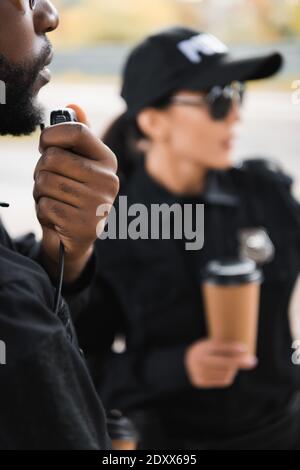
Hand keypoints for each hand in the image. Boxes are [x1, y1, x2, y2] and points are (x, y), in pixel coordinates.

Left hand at [33, 122, 118, 281]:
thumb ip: (77, 136)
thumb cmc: (72, 195)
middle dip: (41, 170)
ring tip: (54, 200)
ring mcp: (98, 203)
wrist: (74, 239)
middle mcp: (109, 180)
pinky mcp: (84, 225)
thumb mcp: (76, 165)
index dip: (51, 134)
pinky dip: (43, 211)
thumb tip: (73, 105)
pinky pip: (45, 205)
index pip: (77, 131)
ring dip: (40, 192)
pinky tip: (56, 217)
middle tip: (49, 182)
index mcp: (108, 160)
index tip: (44, 145)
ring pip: (45, 182)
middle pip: (53, 158)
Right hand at [184, 339, 257, 388]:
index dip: (231, 347)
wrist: (187, 361)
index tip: (244, 348)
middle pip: (224, 362)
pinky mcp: (200, 382)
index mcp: (202, 347)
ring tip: (233, 365)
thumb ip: (225, 347)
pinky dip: (228, 376)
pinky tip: (226, 372)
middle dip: (240, 362)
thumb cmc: (208, 350)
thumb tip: (246, 351)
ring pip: (226, 373)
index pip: (218, 346)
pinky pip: (223, 381)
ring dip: (234, 369)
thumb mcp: (212, 343)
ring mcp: (198, 372)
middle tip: (253, 361)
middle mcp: (199, 359)